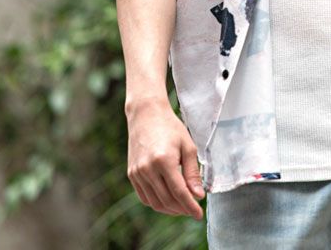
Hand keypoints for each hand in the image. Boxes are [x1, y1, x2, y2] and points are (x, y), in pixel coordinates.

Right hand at [126, 98, 204, 219]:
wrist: (146, 114)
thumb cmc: (171, 127)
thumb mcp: (187, 146)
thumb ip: (192, 172)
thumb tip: (198, 195)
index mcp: (164, 160)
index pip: (179, 192)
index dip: (190, 206)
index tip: (199, 215)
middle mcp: (148, 169)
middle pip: (167, 200)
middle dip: (182, 209)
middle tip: (193, 209)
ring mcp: (137, 173)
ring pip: (155, 202)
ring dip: (170, 209)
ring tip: (183, 207)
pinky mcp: (132, 174)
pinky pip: (144, 197)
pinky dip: (157, 203)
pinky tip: (168, 200)